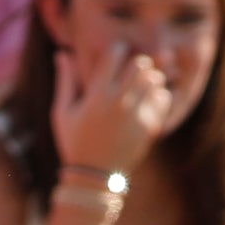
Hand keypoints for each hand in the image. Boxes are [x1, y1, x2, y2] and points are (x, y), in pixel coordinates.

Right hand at [51, 41, 173, 179]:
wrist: (95, 175)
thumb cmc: (74, 141)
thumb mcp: (63, 111)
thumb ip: (65, 81)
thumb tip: (62, 53)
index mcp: (96, 95)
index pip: (113, 58)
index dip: (117, 49)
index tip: (118, 50)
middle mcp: (118, 103)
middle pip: (138, 67)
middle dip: (139, 61)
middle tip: (136, 64)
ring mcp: (136, 116)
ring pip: (153, 82)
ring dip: (152, 77)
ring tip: (146, 80)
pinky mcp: (149, 129)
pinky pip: (162, 102)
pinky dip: (160, 95)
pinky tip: (154, 97)